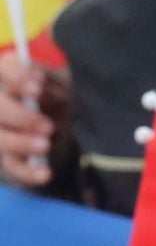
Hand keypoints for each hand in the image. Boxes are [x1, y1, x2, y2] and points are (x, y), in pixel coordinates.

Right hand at [0, 53, 63, 187]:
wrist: (57, 129)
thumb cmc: (56, 97)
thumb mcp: (60, 86)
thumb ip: (52, 86)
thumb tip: (41, 92)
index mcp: (5, 78)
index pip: (3, 70)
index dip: (16, 78)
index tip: (38, 86)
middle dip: (18, 116)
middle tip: (45, 124)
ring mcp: (0, 131)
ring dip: (19, 142)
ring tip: (44, 144)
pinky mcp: (8, 158)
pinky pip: (13, 166)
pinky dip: (28, 172)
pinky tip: (44, 174)